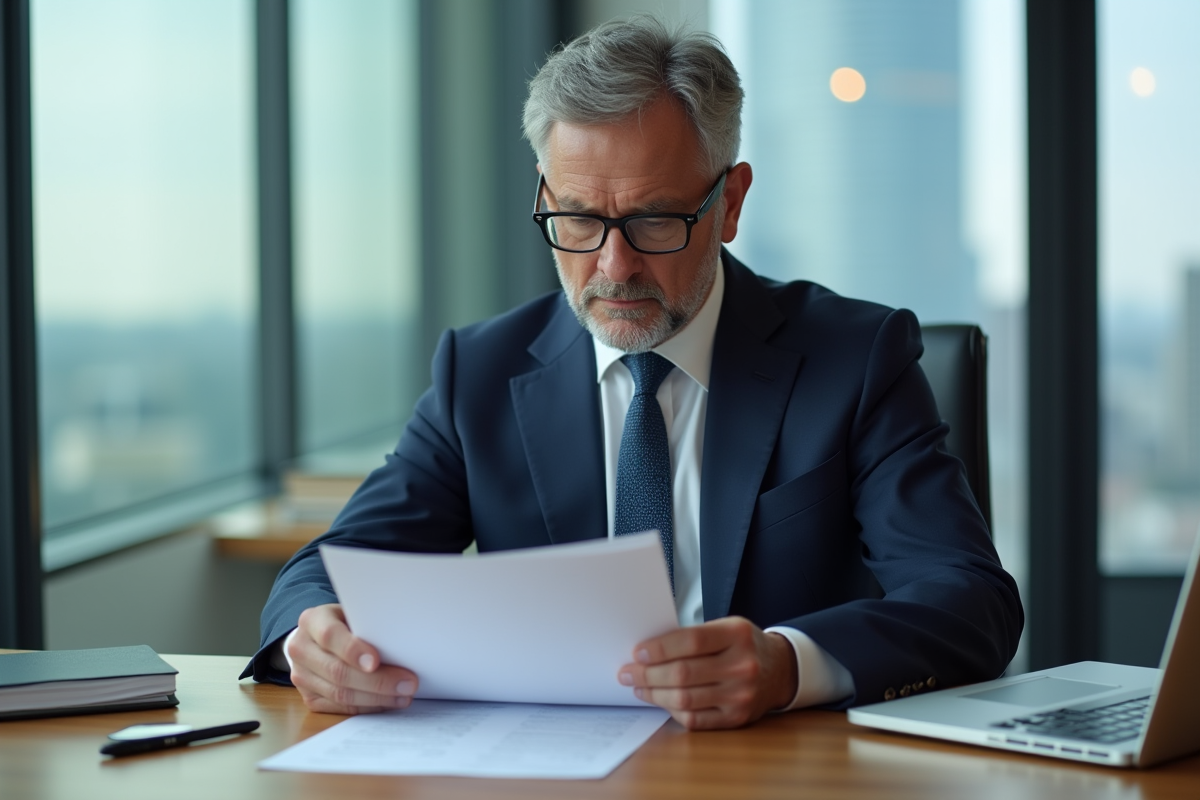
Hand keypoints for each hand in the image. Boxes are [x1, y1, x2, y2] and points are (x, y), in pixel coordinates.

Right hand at [287, 603, 418, 713]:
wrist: (317, 637)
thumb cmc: (345, 622)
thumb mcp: (353, 613)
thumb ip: (368, 625)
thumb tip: (402, 645)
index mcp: (312, 621)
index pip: (330, 635)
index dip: (353, 650)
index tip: (376, 661)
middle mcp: (300, 649)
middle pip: (338, 671)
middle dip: (377, 681)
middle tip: (407, 683)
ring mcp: (301, 676)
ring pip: (340, 693)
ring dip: (376, 698)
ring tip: (403, 695)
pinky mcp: (309, 697)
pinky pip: (340, 707)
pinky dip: (367, 706)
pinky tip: (388, 702)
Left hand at [617, 616, 797, 729]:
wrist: (779, 670)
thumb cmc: (743, 645)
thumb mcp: (726, 627)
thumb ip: (693, 636)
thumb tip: (647, 650)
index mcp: (737, 635)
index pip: (691, 641)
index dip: (659, 648)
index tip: (638, 652)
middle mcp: (742, 666)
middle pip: (683, 673)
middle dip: (647, 674)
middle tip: (627, 673)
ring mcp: (741, 695)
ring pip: (685, 699)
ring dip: (654, 694)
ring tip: (639, 688)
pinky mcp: (737, 718)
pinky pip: (695, 719)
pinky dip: (672, 711)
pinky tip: (661, 701)